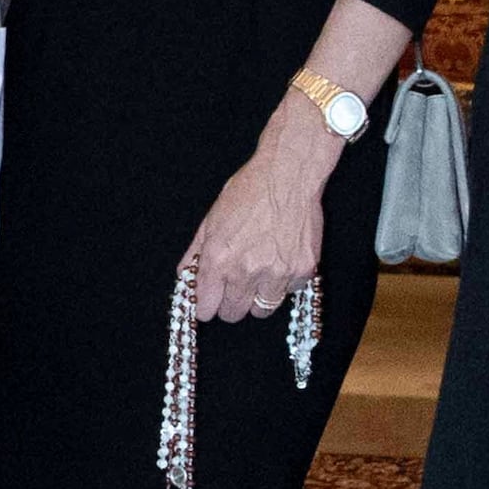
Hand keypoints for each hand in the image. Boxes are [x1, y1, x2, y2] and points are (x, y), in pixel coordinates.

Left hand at [178, 132, 332, 323]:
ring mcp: (277, 273)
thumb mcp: (212, 219)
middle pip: (233, 314)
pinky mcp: (303, 270)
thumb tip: (185, 279)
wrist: (288, 174)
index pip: (205, 308)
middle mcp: (246, 271)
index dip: (207, 305)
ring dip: (258, 297)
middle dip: (230, 303)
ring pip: (262, 310)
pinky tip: (281, 259)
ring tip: (260, 273)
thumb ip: (195, 254)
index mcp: (218, 259)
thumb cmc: (248, 191)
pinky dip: (284, 283)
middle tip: (235, 285)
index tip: (211, 300)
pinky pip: (289, 293)